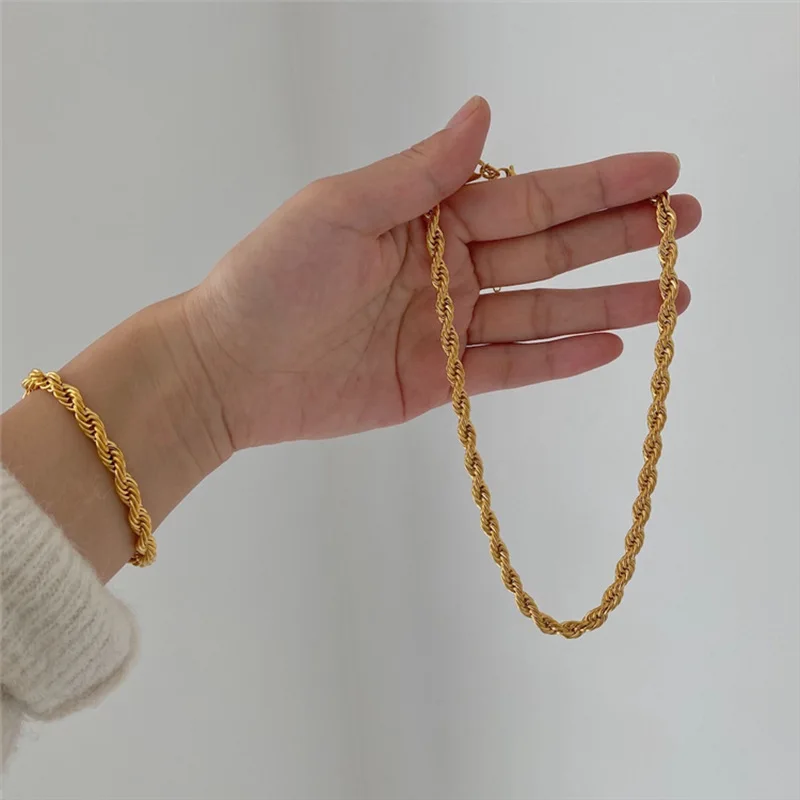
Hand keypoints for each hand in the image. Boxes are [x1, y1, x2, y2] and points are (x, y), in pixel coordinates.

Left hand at [186, 96, 700, 449]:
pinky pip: (510, 368)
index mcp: (428, 216)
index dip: (597, 183)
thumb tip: (482, 115)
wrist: (229, 369)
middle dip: (618, 237)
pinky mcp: (438, 381)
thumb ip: (419, 172)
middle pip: (549, 250)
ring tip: (671, 294)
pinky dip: (560, 359)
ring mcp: (447, 327)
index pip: (528, 195)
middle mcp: (447, 267)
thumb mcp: (341, 209)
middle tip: (686, 225)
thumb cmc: (270, 279)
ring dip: (607, 302)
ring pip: (542, 312)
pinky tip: (611, 346)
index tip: (660, 173)